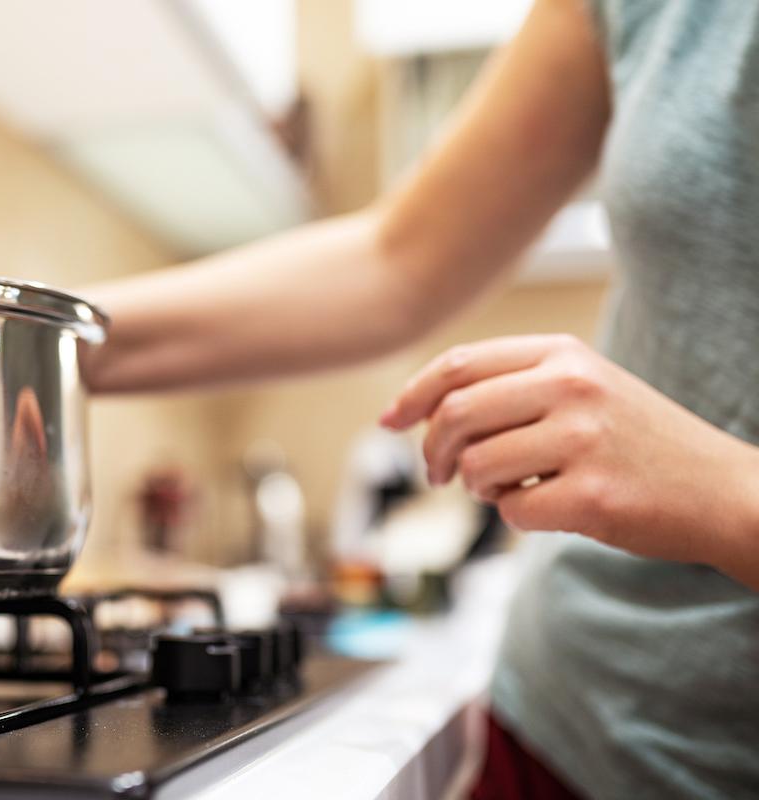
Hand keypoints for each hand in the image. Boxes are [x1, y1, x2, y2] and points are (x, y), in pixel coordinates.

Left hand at [379, 334, 758, 574]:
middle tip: (440, 475)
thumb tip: (417, 409)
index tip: (390, 421)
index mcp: (563, 353)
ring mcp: (584, 439)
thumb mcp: (581, 388)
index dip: (413, 396)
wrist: (724, 491)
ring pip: (476, 466)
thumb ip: (510, 387)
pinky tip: (550, 508)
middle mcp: (572, 386)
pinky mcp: (593, 495)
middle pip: (455, 415)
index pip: (459, 365)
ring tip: (510, 488)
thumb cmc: (636, 442)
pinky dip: (517, 517)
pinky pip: (511, 511)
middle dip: (433, 452)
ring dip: (478, 488)